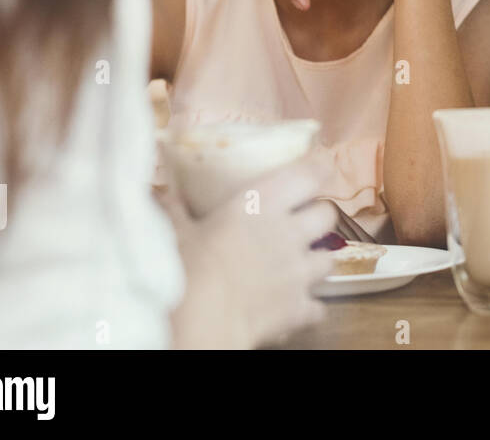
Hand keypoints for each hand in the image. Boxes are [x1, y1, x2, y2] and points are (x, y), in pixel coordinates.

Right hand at [163, 148, 337, 347]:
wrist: (201, 320)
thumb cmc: (186, 269)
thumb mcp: (175, 233)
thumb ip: (173, 211)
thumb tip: (160, 194)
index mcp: (262, 204)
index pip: (309, 174)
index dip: (319, 170)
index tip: (320, 169)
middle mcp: (289, 233)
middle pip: (327, 214)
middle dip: (320, 216)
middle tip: (304, 221)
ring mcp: (299, 271)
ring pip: (329, 258)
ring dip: (317, 260)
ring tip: (301, 264)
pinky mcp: (299, 308)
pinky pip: (318, 306)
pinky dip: (309, 307)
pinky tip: (294, 305)